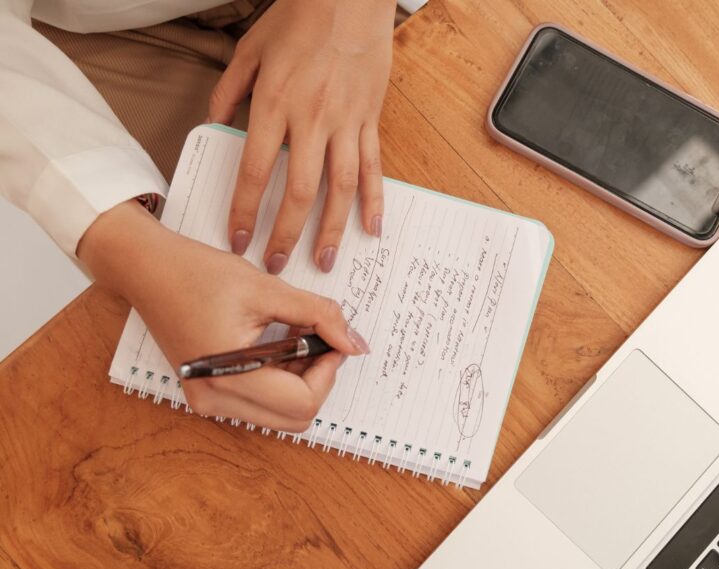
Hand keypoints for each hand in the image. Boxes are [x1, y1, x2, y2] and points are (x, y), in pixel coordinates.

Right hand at [79, 201, 369, 431]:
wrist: (147, 270)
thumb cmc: (198, 273)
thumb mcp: (269, 288)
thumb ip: (319, 316)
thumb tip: (355, 344)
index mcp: (228, 376)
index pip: (303, 402)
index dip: (329, 370)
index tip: (332, 336)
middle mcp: (215, 400)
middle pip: (296, 417)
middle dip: (317, 378)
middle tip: (317, 336)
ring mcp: (209, 401)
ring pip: (281, 414)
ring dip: (300, 380)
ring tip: (294, 335)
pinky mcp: (208, 393)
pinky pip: (260, 403)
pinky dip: (280, 380)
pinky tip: (277, 343)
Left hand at [208, 0, 395, 274]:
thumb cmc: (298, 18)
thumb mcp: (249, 50)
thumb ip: (228, 91)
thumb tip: (213, 124)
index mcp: (275, 104)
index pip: (257, 171)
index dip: (246, 211)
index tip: (239, 240)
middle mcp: (312, 119)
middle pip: (301, 191)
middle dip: (287, 233)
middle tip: (278, 264)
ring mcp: (346, 122)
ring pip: (341, 187)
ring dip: (332, 229)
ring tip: (325, 260)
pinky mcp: (370, 119)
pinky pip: (374, 166)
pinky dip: (374, 199)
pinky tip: (371, 228)